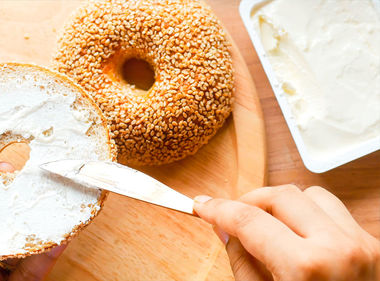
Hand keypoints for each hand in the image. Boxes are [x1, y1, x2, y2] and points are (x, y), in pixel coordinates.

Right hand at [194, 185, 379, 280]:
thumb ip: (241, 261)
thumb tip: (224, 228)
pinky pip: (333, 211)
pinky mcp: (371, 244)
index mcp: (306, 267)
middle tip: (232, 215)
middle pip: (281, 195)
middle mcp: (338, 247)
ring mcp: (361, 243)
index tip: (203, 205)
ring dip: (283, 204)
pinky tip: (296, 234)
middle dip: (249, 200)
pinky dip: (309, 214)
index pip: (249, 220)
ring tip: (268, 225)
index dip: (218, 209)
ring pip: (311, 195)